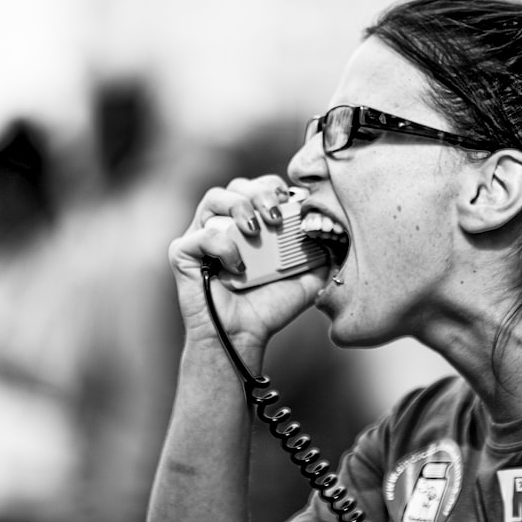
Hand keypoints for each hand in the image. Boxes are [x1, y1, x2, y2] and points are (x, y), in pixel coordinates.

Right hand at [169, 175, 327, 348]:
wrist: (243, 336)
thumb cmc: (269, 307)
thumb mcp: (306, 279)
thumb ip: (322, 256)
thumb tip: (338, 235)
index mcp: (250, 223)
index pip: (260, 187)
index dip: (274, 189)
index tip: (291, 205)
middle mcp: (225, 224)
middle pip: (238, 185)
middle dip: (260, 193)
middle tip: (275, 217)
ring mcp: (202, 235)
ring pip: (215, 197)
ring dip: (239, 207)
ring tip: (255, 231)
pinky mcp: (183, 253)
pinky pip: (200, 233)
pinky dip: (221, 244)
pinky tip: (237, 266)